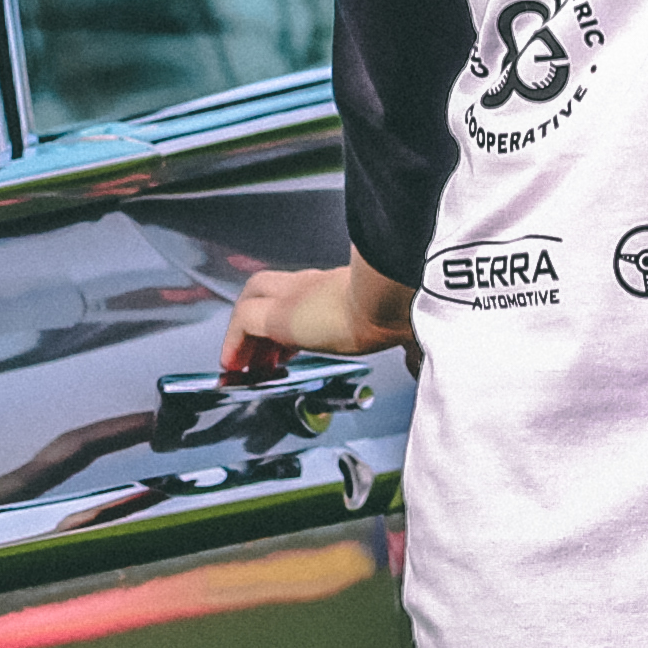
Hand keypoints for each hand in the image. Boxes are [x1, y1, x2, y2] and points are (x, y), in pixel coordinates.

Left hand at [225, 257, 418, 379]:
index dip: (285, 312)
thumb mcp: (393, 320)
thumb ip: (396, 333)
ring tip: (240, 364)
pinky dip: (233, 342)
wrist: (391, 301)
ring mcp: (292, 295)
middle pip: (266, 288)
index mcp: (336, 285)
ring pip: (251, 301)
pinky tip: (233, 364)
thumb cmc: (400, 311)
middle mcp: (310, 283)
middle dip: (257, 318)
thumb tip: (414, 357)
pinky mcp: (277, 314)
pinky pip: (242, 323)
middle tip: (257, 353)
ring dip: (243, 334)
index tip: (283, 342)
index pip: (298, 291)